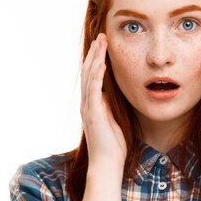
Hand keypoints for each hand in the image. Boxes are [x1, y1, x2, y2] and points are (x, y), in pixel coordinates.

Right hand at [80, 33, 126, 169]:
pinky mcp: (93, 114)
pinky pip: (94, 91)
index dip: (97, 59)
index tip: (103, 45)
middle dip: (95, 53)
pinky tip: (101, 64)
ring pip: (89, 77)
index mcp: (92, 104)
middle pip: (88, 71)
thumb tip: (113, 94)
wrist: (107, 164)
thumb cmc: (113, 146)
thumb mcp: (113, 120)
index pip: (92, 76)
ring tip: (101, 43)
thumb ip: (110, 106)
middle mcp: (87, 103)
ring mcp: (88, 108)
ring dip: (95, 59)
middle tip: (101, 37)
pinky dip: (97, 76)